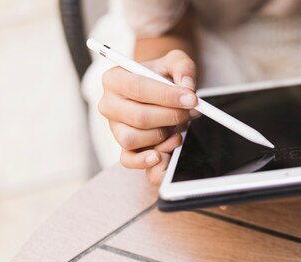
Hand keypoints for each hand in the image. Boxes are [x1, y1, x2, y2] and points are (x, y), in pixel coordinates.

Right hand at [98, 50, 197, 184]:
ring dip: (162, 135)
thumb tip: (187, 87)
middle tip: (192, 112)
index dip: (168, 96)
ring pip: (134, 138)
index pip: (139, 89)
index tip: (192, 99)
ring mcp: (114, 127)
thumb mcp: (175, 61)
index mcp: (115, 78)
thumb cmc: (164, 75)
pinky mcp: (123, 145)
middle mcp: (109, 104)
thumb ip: (183, 67)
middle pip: (139, 116)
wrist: (160, 90)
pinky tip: (159, 155)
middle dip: (171, 116)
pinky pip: (127, 159)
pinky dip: (143, 160)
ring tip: (177, 127)